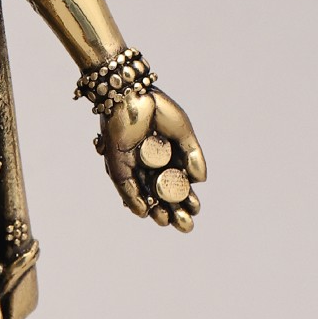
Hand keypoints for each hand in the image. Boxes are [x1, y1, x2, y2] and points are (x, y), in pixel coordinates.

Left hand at [97, 87, 206, 231]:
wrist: (133, 93)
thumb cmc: (158, 108)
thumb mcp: (183, 132)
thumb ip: (192, 155)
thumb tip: (201, 180)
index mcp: (166, 156)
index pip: (177, 183)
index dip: (186, 198)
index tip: (196, 210)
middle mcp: (148, 163)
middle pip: (161, 192)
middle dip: (173, 209)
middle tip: (185, 225)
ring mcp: (132, 164)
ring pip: (143, 193)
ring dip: (153, 209)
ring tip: (165, 222)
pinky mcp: (116, 162)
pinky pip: (125, 185)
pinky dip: (133, 199)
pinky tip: (143, 212)